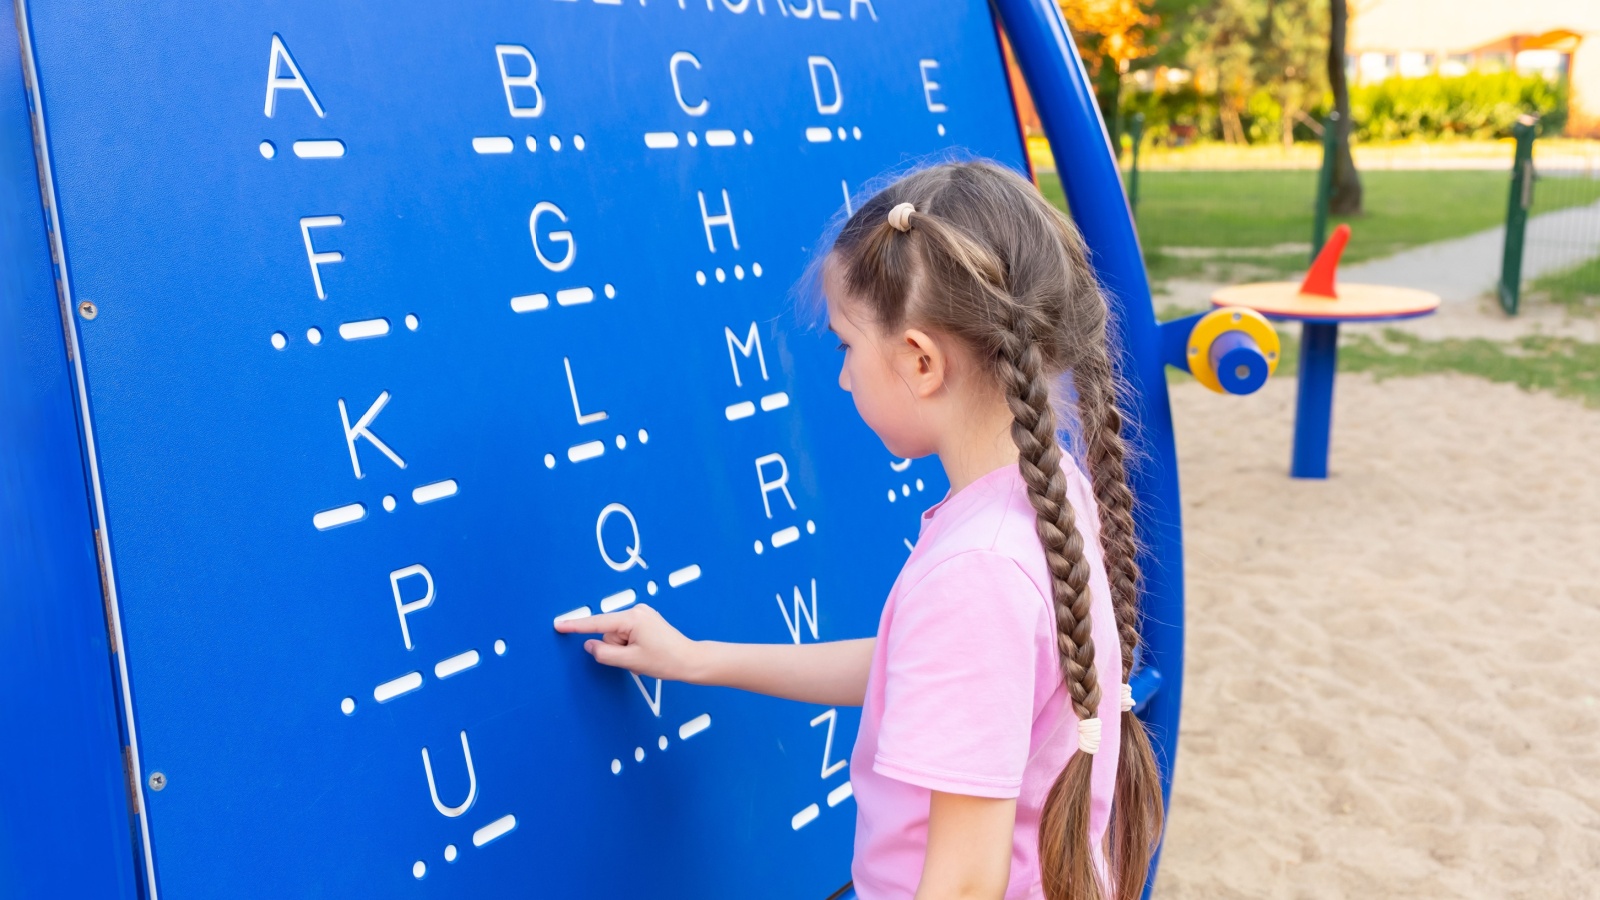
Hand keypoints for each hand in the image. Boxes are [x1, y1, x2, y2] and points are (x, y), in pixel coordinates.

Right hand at [553, 604, 702, 681]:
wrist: (690, 660)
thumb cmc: (667, 660)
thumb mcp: (630, 661)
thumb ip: (605, 653)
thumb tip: (590, 646)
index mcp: (633, 618)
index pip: (597, 623)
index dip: (575, 626)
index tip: (559, 624)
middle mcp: (637, 611)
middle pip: (608, 632)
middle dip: (616, 648)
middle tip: (635, 658)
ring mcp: (642, 615)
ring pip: (617, 635)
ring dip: (625, 649)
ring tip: (643, 655)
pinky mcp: (645, 621)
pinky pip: (626, 634)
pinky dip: (630, 646)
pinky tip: (645, 652)